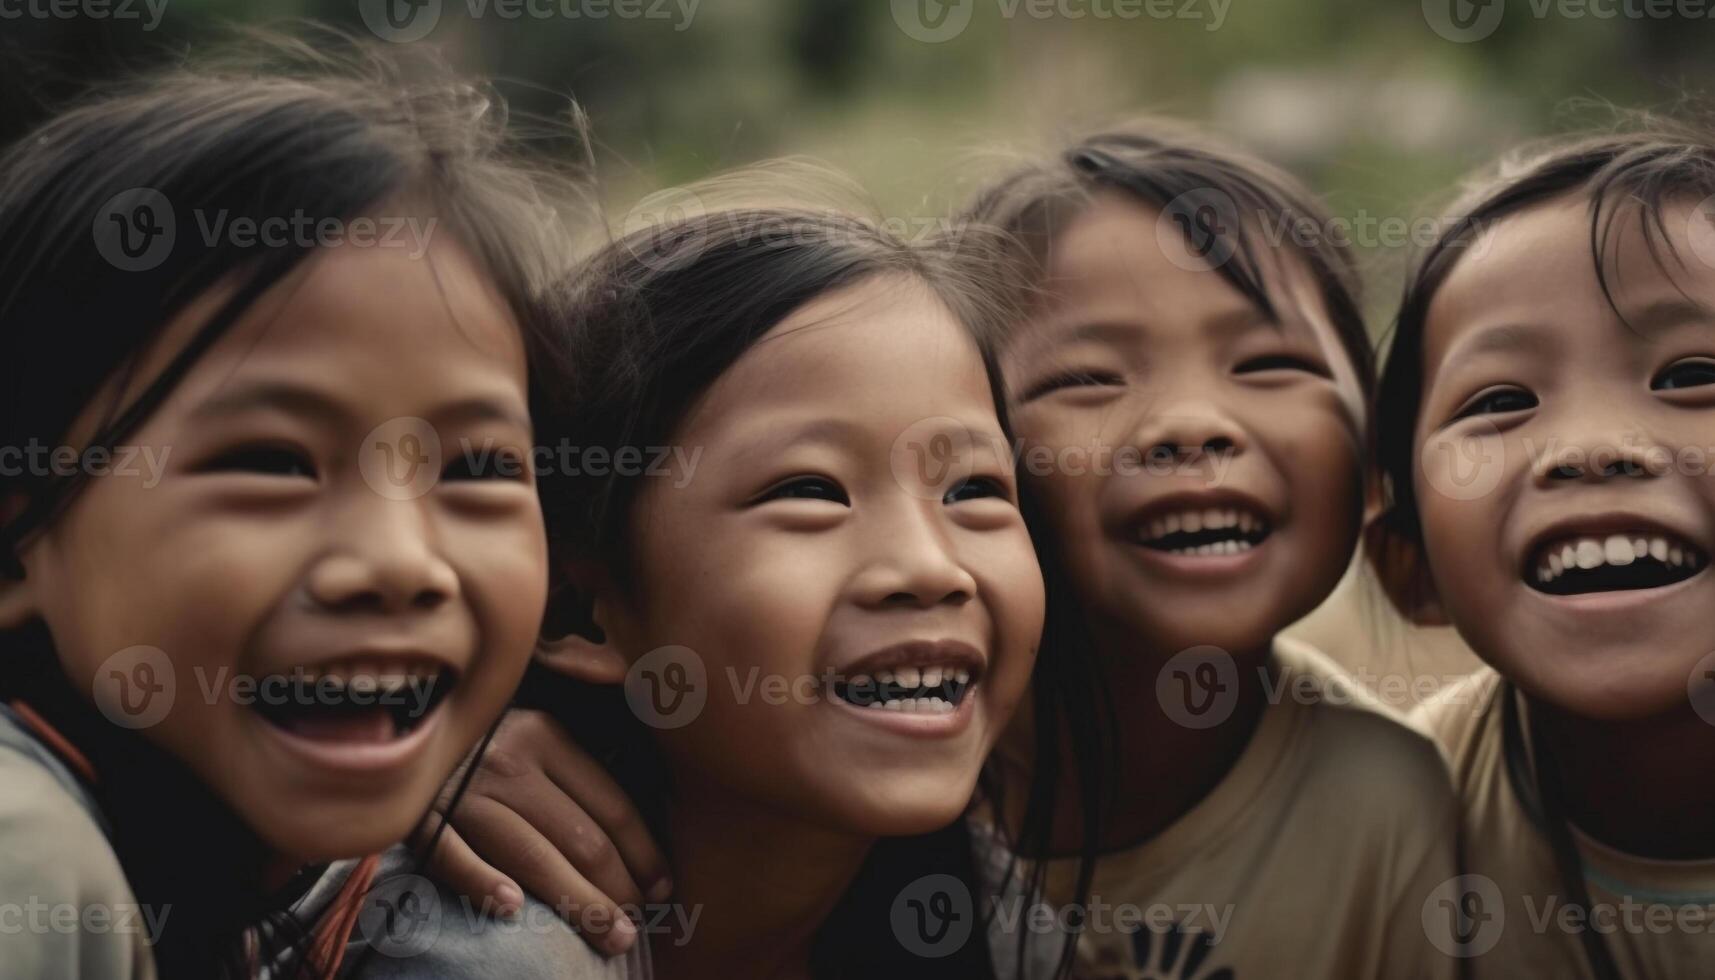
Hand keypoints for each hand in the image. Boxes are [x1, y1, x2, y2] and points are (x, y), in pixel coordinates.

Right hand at [418, 639, 670, 957]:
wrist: (377, 721)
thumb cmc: (477, 741)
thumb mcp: (530, 733)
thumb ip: (575, 768)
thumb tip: (635, 830)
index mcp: (545, 735)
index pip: (613, 806)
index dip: (645, 853)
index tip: (662, 887)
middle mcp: (508, 760)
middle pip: (581, 838)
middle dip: (619, 889)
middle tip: (638, 926)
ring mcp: (462, 792)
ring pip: (533, 857)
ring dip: (579, 903)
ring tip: (611, 936)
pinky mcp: (418, 820)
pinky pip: (453, 856)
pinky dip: (481, 881)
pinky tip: (512, 907)